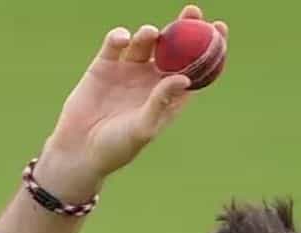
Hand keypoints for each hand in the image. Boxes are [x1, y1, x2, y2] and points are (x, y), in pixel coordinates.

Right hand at [40, 5, 228, 189]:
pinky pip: (115, 44)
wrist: (80, 151)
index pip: (195, 68)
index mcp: (169, 97)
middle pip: (174, 49)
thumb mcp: (143, 128)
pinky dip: (119, 37)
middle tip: (193, 11)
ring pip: (146, 43)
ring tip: (150, 34)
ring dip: (150, 34)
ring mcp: (128, 71)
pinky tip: (122, 39)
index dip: (209, 47)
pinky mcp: (104, 67)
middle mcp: (151, 81)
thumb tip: (184, 78)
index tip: (220, 27)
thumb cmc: (117, 148)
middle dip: (185, 28)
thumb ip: (161, 102)